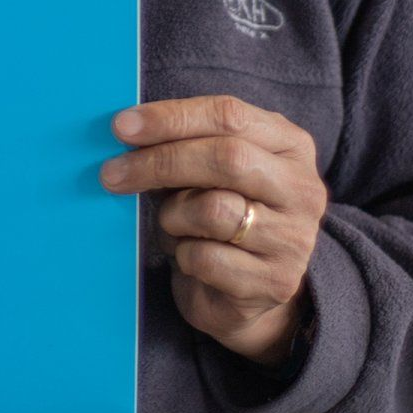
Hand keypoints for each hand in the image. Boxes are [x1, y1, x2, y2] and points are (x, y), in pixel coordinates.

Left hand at [101, 96, 326, 365]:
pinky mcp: (275, 281)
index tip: (121, 127)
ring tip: (172, 228)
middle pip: (226, 158)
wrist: (245, 297)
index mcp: (290, 146)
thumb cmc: (216, 223)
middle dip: (159, 163)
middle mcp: (302, 188)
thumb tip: (126, 133)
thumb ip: (180, 150)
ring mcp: (294, 237)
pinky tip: (188, 259)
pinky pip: (205, 258)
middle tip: (111, 174)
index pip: (229, 116)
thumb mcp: (205, 177)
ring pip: (213, 210)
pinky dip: (182, 256)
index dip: (171, 118)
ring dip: (172, 218)